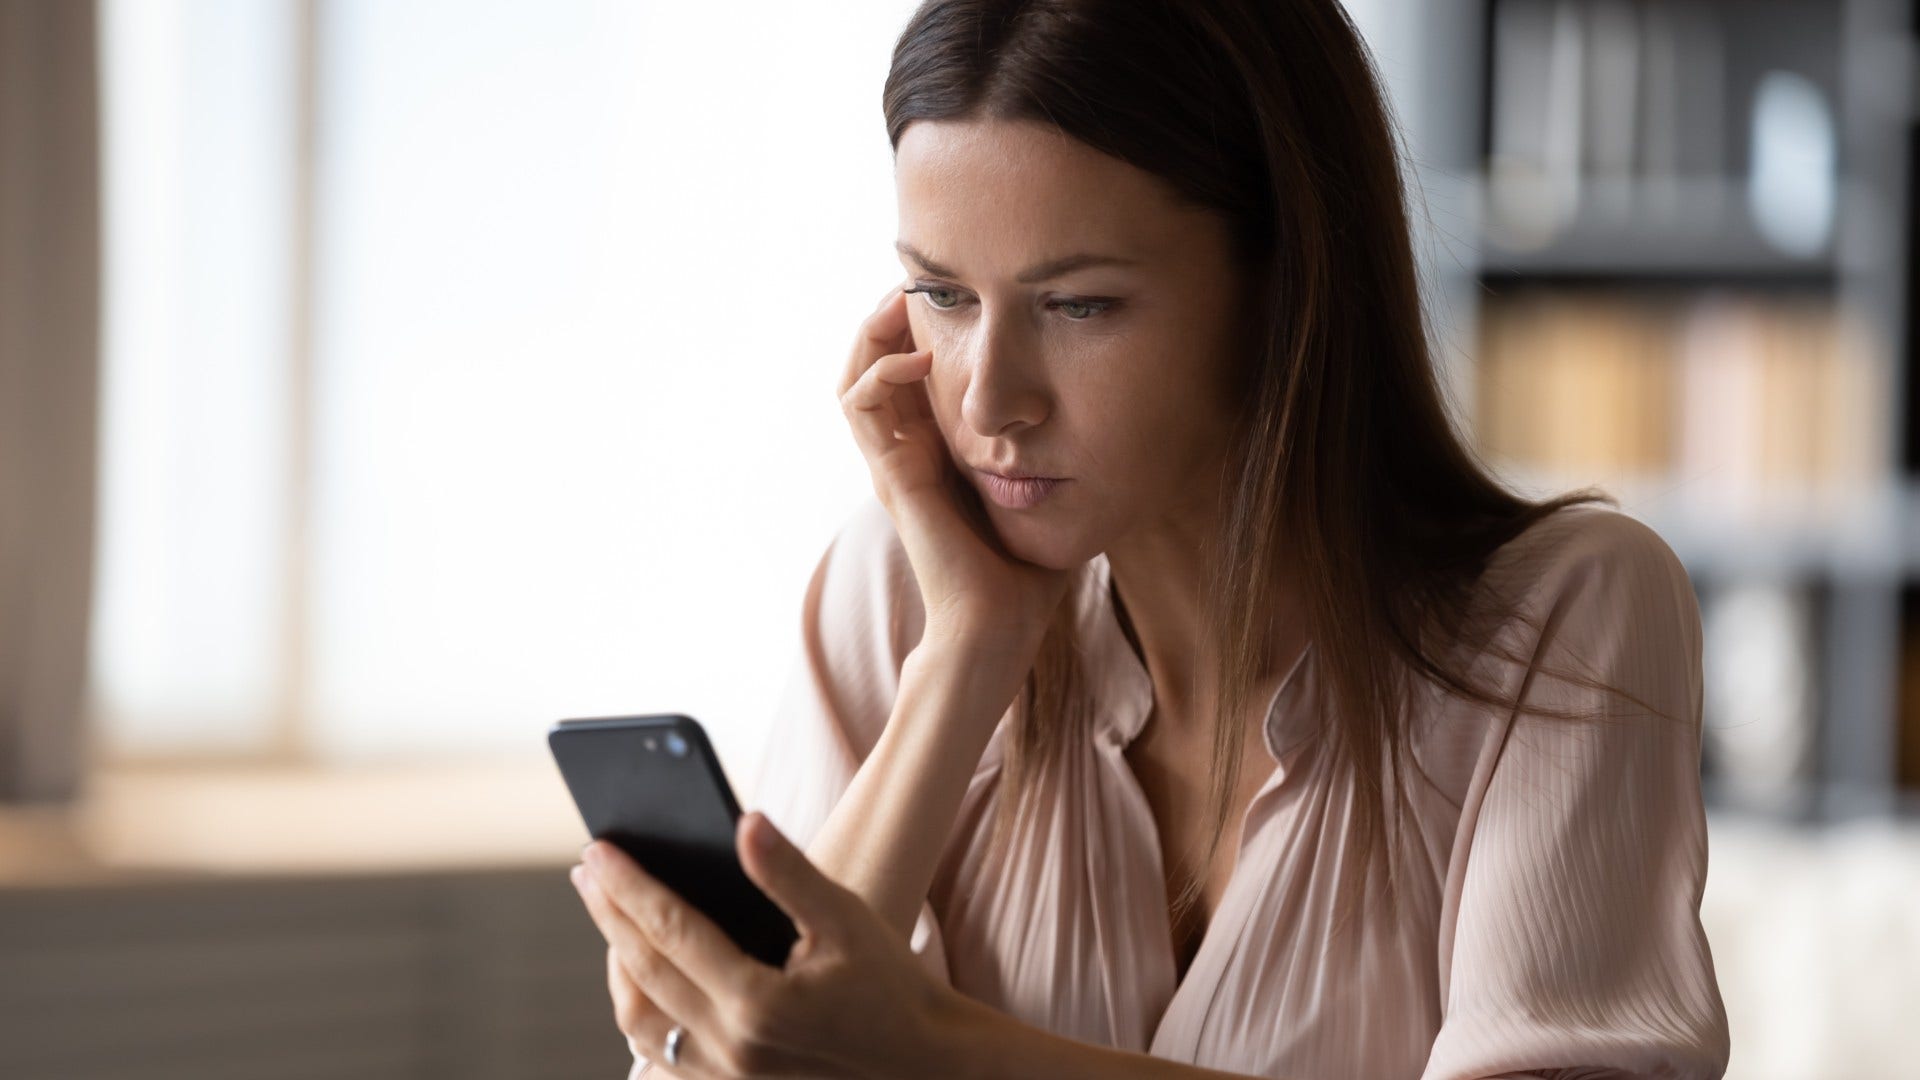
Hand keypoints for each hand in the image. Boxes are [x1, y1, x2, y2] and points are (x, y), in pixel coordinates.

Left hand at [571, 811, 958, 1078]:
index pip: (670, 932)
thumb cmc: (889, 985)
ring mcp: (724, 1078)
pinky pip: (659, 1055)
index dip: (629, 886)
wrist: (922, 1064)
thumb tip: (743, 822)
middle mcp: (729, 1049)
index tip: (598, 848)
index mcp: (756, 1003)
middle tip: (587, 869)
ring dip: (616, 966)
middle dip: (608, 915)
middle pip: (642, 974)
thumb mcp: (846, 920)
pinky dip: (639, 1012)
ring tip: (611, 918)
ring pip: (639, 1022)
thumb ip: (789, 872)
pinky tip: (640, 978)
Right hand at [839, 284, 1073, 655]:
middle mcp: (905, 455)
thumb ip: (1059, 457)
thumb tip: (1110, 423)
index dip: (922, 329)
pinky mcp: (892, 476)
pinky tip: (922, 357)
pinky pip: (861, 406)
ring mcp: (892, 465)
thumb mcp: (1048, 494)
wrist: (999, 630)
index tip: (957, 293)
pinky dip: (882, 370)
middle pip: (872, 364)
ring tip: (906, 301)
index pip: (910, 375)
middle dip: (892, 317)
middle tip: (921, 281)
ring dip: (875, 332)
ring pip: (853, 376)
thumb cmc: (1027, 576)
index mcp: (935, 455)